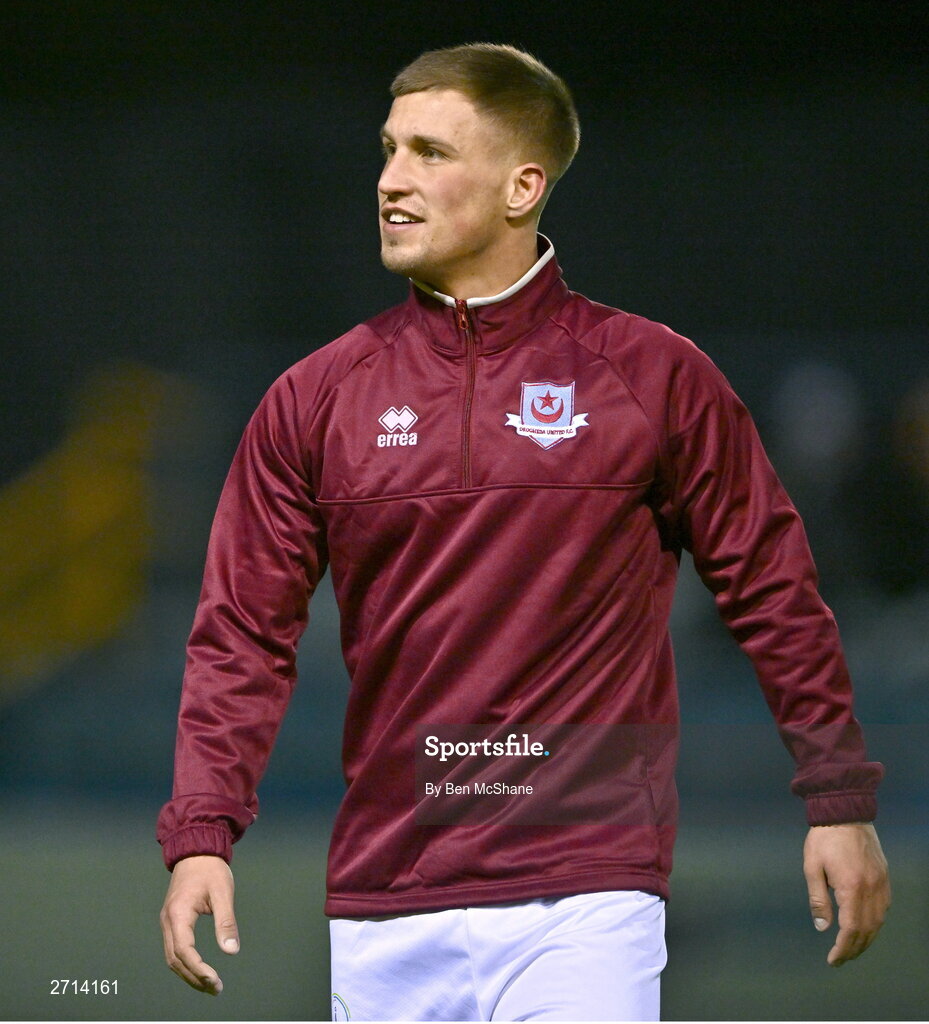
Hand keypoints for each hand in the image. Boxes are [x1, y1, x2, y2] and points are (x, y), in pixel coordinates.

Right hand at [160, 854, 239, 993]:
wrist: (196, 851)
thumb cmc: (211, 870)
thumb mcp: (223, 893)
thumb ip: (226, 922)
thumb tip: (231, 950)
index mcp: (178, 914)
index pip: (184, 951)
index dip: (198, 970)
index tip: (214, 981)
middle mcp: (167, 921)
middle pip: (175, 960)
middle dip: (194, 978)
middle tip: (215, 989)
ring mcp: (167, 922)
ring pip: (172, 958)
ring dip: (189, 974)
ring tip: (209, 985)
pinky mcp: (171, 921)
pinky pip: (174, 949)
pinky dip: (185, 963)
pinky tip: (199, 970)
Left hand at [803, 822, 889, 965]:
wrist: (845, 812)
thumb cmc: (823, 838)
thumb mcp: (812, 867)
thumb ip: (818, 899)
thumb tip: (822, 927)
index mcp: (852, 888)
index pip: (851, 929)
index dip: (843, 948)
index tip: (834, 960)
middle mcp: (871, 889)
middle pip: (867, 930)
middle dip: (854, 949)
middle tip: (841, 959)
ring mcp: (881, 883)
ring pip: (878, 922)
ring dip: (866, 939)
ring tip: (852, 949)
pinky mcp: (884, 877)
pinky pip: (883, 908)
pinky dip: (875, 923)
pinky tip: (865, 927)